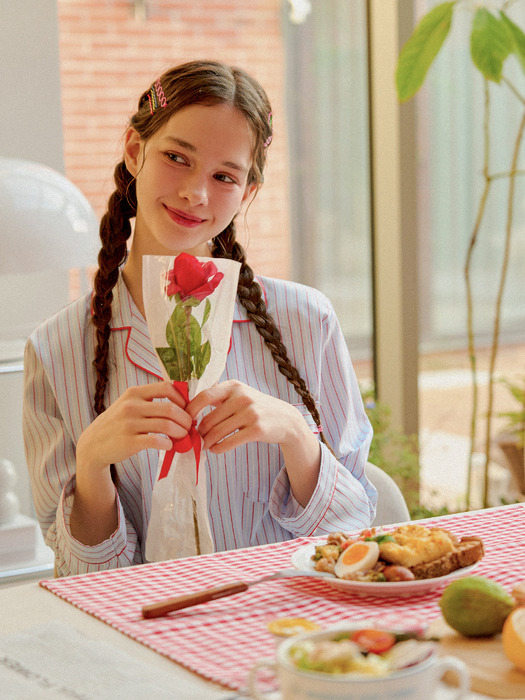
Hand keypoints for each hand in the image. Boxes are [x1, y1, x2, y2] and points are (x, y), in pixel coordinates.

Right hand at [76, 381, 191, 471]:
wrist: (93, 444)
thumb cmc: (117, 423)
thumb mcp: (129, 404)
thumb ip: (149, 400)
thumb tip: (181, 402)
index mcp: (134, 393)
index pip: (166, 387)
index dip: (182, 398)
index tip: (186, 409)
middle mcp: (131, 406)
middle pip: (170, 408)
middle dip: (185, 419)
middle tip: (189, 426)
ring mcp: (129, 424)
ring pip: (166, 425)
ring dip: (180, 432)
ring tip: (182, 436)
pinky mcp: (129, 442)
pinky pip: (156, 441)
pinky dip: (168, 444)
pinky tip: (169, 445)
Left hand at [186, 380, 304, 453]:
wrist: (286, 419)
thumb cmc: (257, 407)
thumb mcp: (240, 394)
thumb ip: (219, 397)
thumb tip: (188, 407)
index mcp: (234, 386)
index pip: (204, 396)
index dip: (190, 410)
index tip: (184, 421)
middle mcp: (242, 397)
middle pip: (209, 419)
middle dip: (199, 432)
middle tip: (195, 438)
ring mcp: (250, 413)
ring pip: (217, 432)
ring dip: (207, 442)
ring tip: (204, 445)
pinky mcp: (256, 430)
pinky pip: (228, 442)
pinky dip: (218, 448)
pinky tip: (215, 449)